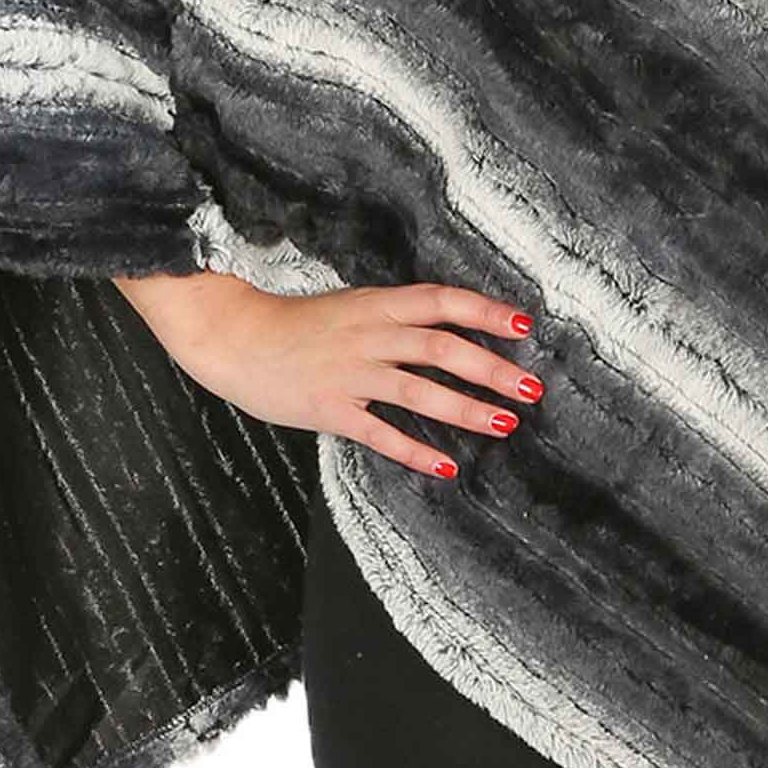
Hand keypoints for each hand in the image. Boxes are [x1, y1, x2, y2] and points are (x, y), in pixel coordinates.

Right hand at [165, 277, 541, 479]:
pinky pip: (378, 432)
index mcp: (378, 304)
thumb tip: (448, 329)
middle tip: (531, 387)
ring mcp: (349, 373)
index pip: (442, 301)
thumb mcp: (353, 307)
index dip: (485, 312)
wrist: (235, 337)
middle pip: (440, 347)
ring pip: (417, 390)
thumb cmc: (298, 323)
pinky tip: (445, 466)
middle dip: (490, 367)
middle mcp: (369, 335)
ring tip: (505, 424)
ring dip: (465, 409)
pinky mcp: (329, 408)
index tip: (525, 325)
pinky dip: (414, 450)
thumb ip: (396, 318)